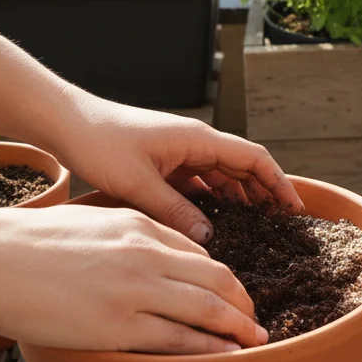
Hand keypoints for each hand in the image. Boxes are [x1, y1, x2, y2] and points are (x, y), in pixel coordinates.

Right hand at [0, 203, 269, 352]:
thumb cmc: (25, 245)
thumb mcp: (88, 226)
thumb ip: (122, 239)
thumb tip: (141, 261)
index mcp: (138, 226)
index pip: (197, 252)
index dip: (222, 276)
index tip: (230, 292)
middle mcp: (145, 254)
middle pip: (217, 278)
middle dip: (243, 301)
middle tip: (254, 318)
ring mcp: (135, 290)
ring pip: (209, 308)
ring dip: (239, 327)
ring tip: (253, 340)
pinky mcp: (118, 326)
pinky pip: (180, 339)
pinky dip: (211, 348)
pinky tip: (227, 356)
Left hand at [53, 98, 303, 243]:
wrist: (66, 124)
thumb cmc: (100, 143)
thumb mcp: (138, 184)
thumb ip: (175, 212)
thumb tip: (210, 238)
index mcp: (198, 139)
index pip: (254, 158)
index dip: (278, 183)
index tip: (294, 210)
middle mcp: (195, 142)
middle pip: (243, 167)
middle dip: (264, 194)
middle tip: (279, 227)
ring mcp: (180, 152)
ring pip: (221, 176)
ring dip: (238, 199)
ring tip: (252, 229)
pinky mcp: (164, 162)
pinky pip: (199, 183)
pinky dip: (211, 201)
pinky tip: (212, 223)